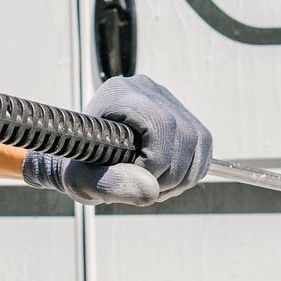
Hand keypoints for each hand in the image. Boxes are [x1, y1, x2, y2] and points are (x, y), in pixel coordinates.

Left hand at [22, 74, 212, 205]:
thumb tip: (150, 190)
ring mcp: (166, 99)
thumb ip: (110, 185)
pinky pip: (203, 145)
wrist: (82, 158)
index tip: (137, 181)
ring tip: (155, 188)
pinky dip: (191, 171)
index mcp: (120, 93)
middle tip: (149, 192)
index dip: (157, 163)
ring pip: (199, 140)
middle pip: (185, 134)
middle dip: (172, 174)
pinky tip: (165, 181)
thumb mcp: (82, 181)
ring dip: (184, 176)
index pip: (161, 125)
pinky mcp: (179, 114)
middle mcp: (147, 88)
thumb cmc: (77, 165)